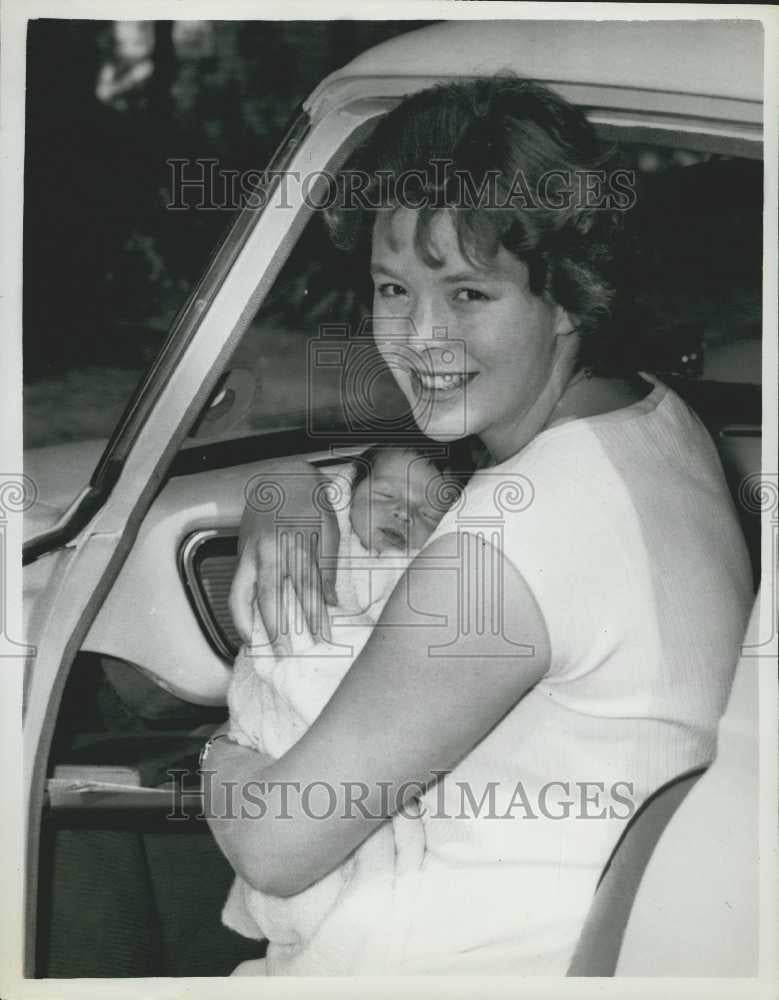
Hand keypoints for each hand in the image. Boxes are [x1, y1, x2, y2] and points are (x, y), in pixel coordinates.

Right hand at [228, 459, 339, 646]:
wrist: (282, 475)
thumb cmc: (310, 501)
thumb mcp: (328, 531)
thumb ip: (326, 568)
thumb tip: (330, 602)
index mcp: (298, 544)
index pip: (308, 591)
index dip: (316, 618)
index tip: (323, 639)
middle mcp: (273, 551)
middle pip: (275, 598)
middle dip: (281, 630)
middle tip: (290, 655)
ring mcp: (253, 553)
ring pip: (249, 595)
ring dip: (253, 624)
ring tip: (261, 648)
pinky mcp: (242, 552)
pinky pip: (236, 587)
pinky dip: (239, 610)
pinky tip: (245, 627)